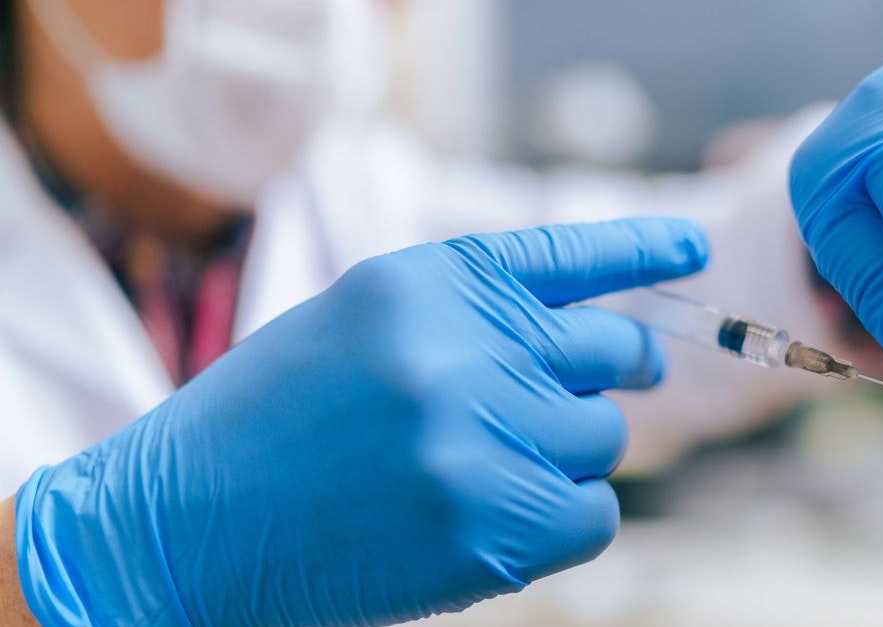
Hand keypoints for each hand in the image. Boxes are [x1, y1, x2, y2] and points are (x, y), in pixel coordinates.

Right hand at [14, 218, 707, 624]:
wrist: (184, 520)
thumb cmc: (274, 419)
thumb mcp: (366, 323)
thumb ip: (471, 315)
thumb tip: (590, 343)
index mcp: (431, 283)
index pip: (571, 255)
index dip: (645, 250)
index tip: (694, 254)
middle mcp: (466, 347)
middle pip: (616, 353)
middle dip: (627, 369)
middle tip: (625, 382)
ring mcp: (481, 436)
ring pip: (603, 438)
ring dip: (567, 452)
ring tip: (490, 467)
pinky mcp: (490, 525)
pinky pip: (595, 513)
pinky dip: (565, 518)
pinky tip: (499, 518)